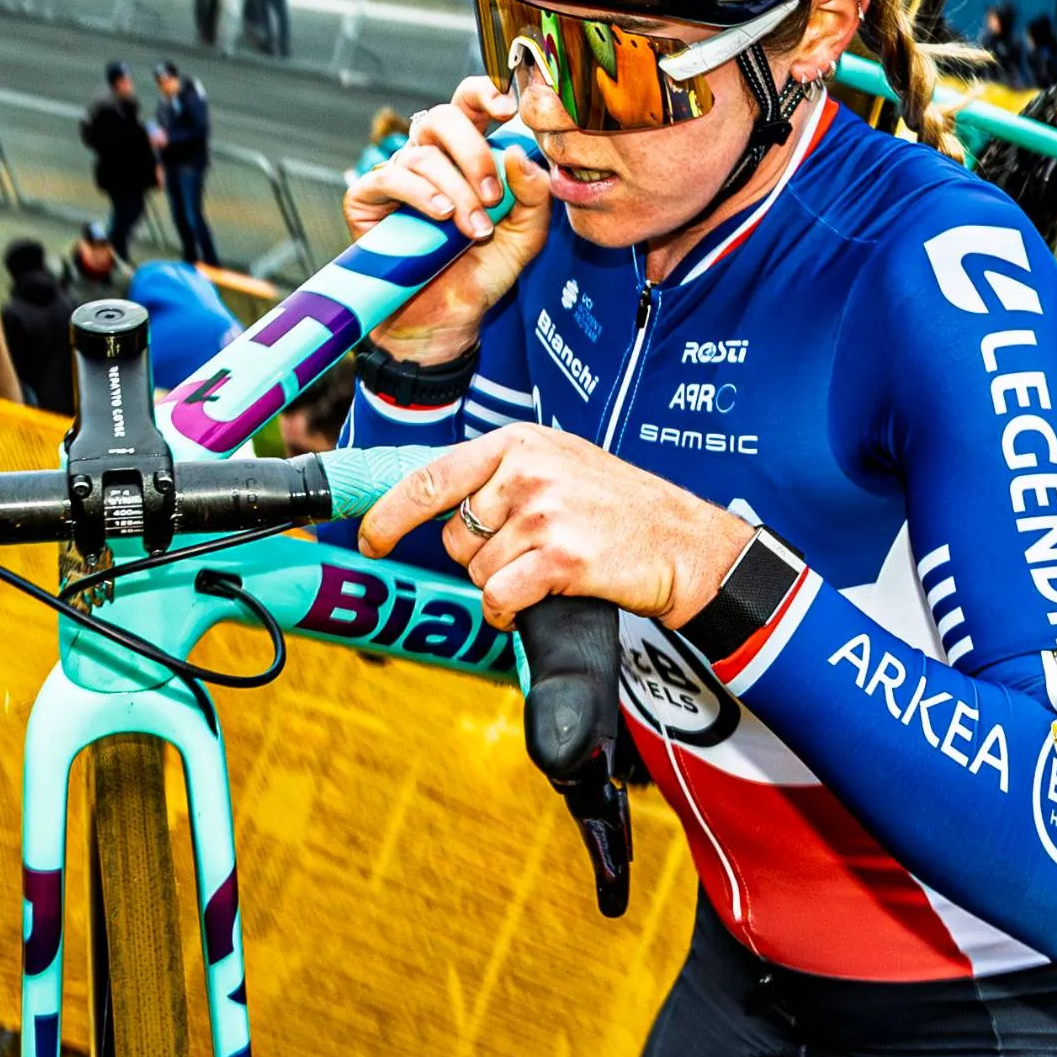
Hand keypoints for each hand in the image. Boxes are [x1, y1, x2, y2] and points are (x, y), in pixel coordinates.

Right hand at [345, 74, 549, 359]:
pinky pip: (389, 177)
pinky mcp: (367, 199)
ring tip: (473, 229)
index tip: (508, 107)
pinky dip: (419, 193)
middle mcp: (430, 158)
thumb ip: (533, 197)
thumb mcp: (524, 238)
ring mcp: (397, 177)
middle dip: (473, 151)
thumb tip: (518, 153)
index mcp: (466, 155)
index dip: (484, 93)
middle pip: (443, 116)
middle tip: (492, 195)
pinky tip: (440, 215)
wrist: (446, 322)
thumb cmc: (482, 274)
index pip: (470, 105)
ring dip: (456, 189)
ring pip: (422, 153)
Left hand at [352, 426, 754, 631]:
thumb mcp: (561, 465)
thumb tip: (435, 504)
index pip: (432, 476)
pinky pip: (499, 598)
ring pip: (477, 571)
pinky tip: (536, 604)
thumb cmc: (622, 509)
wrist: (687, 544)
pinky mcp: (560, 560)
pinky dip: (508, 613)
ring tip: (546, 572)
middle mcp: (527, 471)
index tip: (370, 539)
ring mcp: (544, 514)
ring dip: (502, 586)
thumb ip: (501, 475)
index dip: (391, 513)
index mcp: (520, 442)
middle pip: (456, 535)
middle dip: (478, 558)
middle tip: (526, 555)